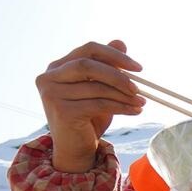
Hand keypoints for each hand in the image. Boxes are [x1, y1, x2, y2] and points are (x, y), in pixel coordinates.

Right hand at [35, 40, 145, 171]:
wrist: (75, 148)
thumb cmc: (88, 116)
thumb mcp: (100, 89)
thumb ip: (107, 66)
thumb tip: (121, 42)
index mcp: (57, 67)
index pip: (88, 49)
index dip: (114, 55)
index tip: (138, 68)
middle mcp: (49, 77)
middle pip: (88, 65)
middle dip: (118, 75)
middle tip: (140, 87)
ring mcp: (52, 94)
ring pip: (96, 87)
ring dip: (124, 95)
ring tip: (142, 102)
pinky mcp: (62, 111)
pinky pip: (99, 104)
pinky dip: (121, 107)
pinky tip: (135, 111)